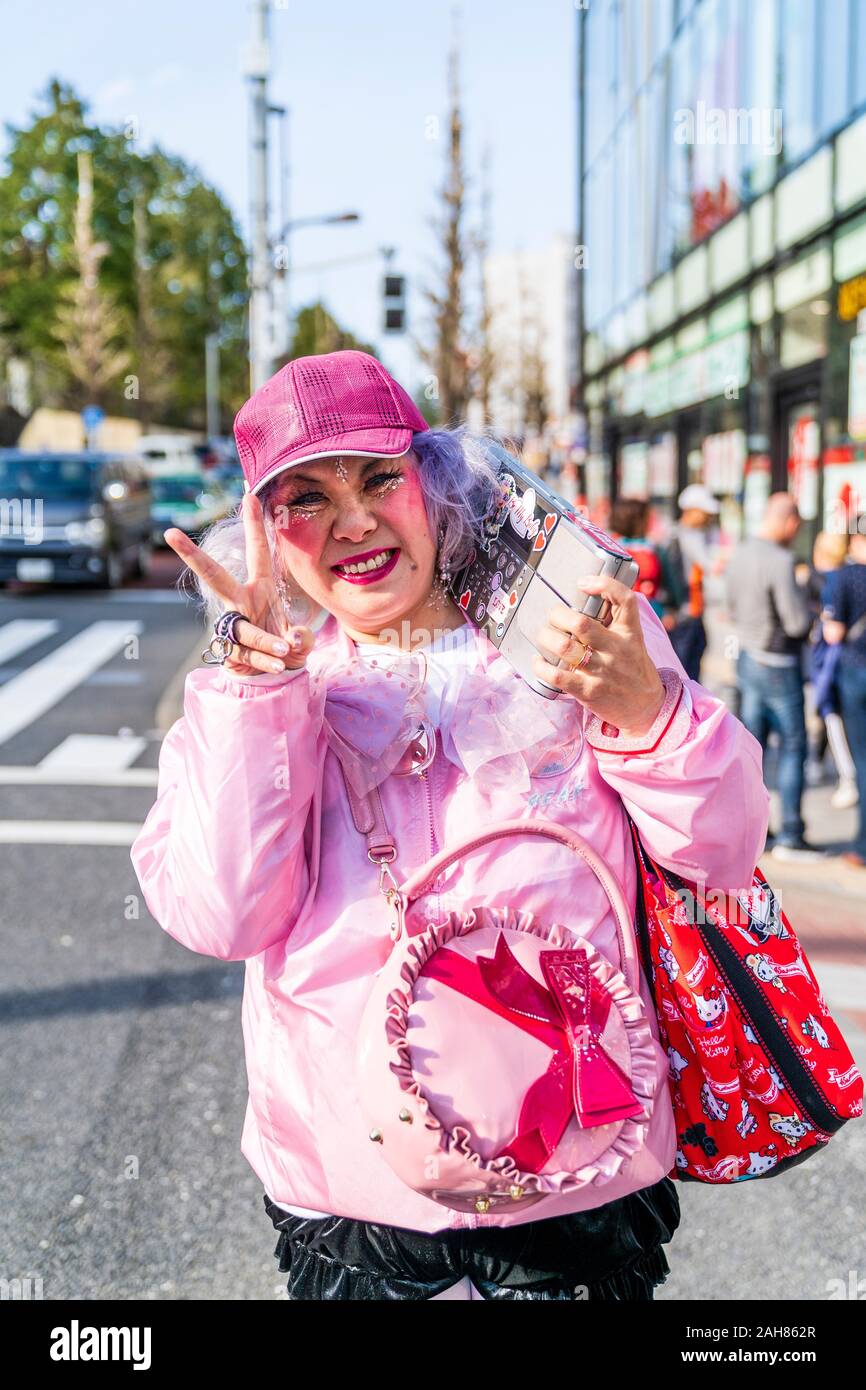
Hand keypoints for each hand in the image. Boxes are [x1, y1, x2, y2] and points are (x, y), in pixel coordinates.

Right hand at [164, 492, 316, 676]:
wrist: (267, 674)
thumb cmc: (283, 646)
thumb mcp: (300, 639)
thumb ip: (301, 638)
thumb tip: (293, 637)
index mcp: (261, 588)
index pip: (258, 553)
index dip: (254, 525)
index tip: (249, 494)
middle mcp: (243, 602)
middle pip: (214, 576)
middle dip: (193, 556)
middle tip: (169, 534)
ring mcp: (235, 626)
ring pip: (246, 630)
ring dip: (266, 640)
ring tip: (285, 649)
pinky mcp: (232, 652)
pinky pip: (251, 656)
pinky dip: (267, 662)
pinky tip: (280, 667)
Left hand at [531, 574, 665, 737]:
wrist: (645, 707)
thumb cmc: (632, 668)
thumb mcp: (632, 640)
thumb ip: (615, 621)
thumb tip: (585, 595)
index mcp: (629, 632)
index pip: (625, 599)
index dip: (604, 584)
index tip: (583, 582)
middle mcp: (617, 649)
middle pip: (582, 624)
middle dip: (558, 615)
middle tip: (551, 616)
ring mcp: (603, 671)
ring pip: (566, 648)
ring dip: (547, 638)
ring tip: (543, 635)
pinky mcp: (589, 691)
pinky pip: (558, 676)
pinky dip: (542, 667)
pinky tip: (539, 661)